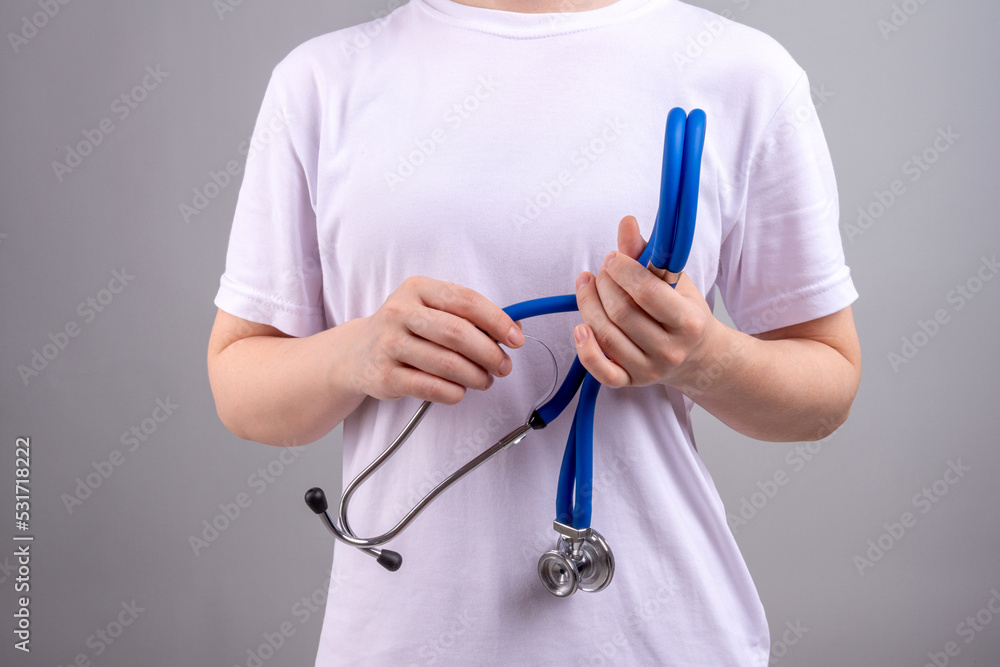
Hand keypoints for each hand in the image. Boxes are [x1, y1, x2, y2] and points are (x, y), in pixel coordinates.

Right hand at [347, 276, 524, 404]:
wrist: (356, 354)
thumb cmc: (405, 330)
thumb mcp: (431, 310)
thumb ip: (469, 316)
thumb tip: (514, 329)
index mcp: (417, 288)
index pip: (466, 301)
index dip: (497, 321)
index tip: (516, 339)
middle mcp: (399, 312)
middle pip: (458, 333)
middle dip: (489, 353)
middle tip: (503, 366)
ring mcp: (389, 344)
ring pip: (447, 364)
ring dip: (475, 376)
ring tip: (484, 380)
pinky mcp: (384, 376)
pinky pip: (431, 387)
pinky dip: (454, 393)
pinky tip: (459, 390)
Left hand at [573, 215, 720, 388]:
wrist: (698, 356)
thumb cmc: (685, 313)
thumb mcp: (675, 280)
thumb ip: (648, 253)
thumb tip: (626, 224)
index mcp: (688, 322)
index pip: (646, 293)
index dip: (622, 270)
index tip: (612, 257)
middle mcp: (669, 350)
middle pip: (620, 313)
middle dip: (603, 284)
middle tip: (602, 270)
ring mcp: (649, 369)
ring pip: (606, 335)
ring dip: (588, 305)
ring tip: (587, 285)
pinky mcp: (632, 382)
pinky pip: (601, 372)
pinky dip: (585, 350)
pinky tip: (581, 326)